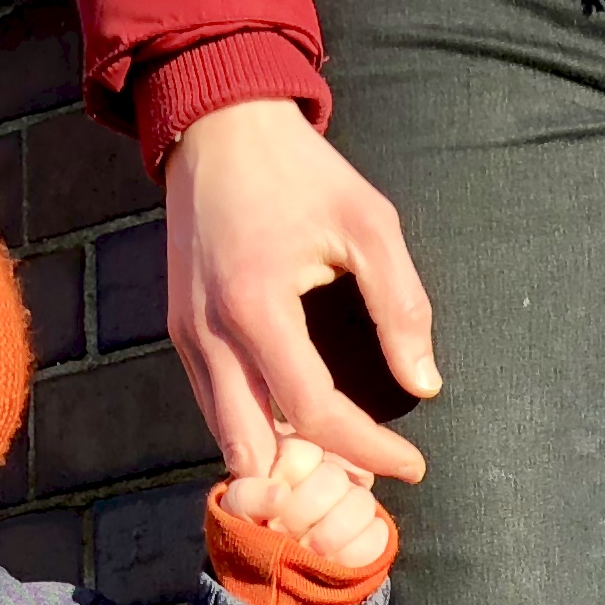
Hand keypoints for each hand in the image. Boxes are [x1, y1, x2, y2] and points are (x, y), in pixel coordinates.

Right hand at [161, 98, 440, 482]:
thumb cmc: (300, 170)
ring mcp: (185, 337)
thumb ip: (401, 306)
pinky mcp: (179, 332)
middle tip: (364, 479)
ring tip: (339, 461)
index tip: (412, 464)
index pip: (314, 412)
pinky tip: (299, 428)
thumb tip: (426, 383)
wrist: (217, 126)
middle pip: (253, 450)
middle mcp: (208, 333)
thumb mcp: (368, 223)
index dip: (369, 449)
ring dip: (279, 460)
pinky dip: (255, 429)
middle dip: (309, 478)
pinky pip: (215, 406)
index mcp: (255, 306)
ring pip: (227, 437)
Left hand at [214, 437, 392, 573]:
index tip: (268, 503)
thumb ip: (247, 495)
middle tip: (280, 531)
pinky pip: (377, 534)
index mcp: (297, 453)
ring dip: (330, 534)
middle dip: (302, 513)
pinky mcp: (372, 530)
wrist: (268, 575)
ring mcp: (354, 499)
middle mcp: (330, 470)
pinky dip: (353, 553)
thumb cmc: (250, 530)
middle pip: (332, 478)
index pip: (302, 451)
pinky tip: (331, 560)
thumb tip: (280, 494)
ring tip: (306, 550)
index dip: (286, 477)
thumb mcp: (238, 511)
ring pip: (362, 502)